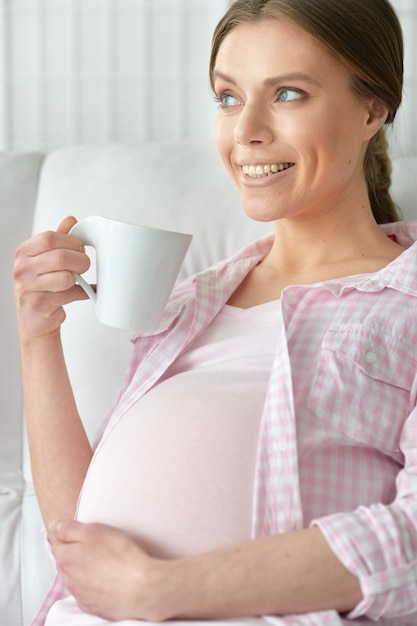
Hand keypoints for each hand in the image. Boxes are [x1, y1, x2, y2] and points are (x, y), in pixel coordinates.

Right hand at [14, 216, 89, 337]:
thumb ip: (58, 239)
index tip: (80, 249)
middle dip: (80, 260)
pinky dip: (83, 293)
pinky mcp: (39, 306)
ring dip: (80, 278)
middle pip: (60, 257)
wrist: (35, 319)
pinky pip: (69, 295)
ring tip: (79, 279)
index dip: (71, 242)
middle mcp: (22, 269)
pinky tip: (85, 292)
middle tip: (84, 265)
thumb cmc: (42, 286)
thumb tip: (71, 219)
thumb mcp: (45, 259)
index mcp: (24, 252)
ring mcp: (28, 288)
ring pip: (66, 277)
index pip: (49, 238)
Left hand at [48, 520, 172, 621]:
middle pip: (65, 562)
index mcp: (66, 559)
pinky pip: (88, 593)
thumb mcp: (94, 531)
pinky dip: (93, 585)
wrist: (142, 587)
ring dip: (83, 569)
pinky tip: (107, 578)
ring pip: (76, 578)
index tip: (77, 531)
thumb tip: (54, 527)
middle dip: (74, 552)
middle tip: (94, 544)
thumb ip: (70, 529)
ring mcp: (81, 596)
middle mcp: (69, 580)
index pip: (56, 543)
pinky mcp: (95, 607)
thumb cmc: (120, 556)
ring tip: (103, 561)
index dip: (66, 535)